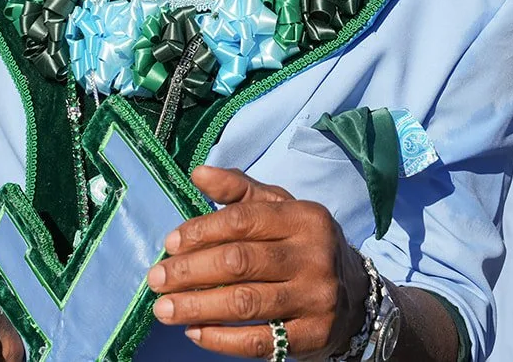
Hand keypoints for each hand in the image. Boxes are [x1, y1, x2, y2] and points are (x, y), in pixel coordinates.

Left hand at [148, 166, 368, 359]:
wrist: (356, 297)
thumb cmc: (304, 246)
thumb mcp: (281, 209)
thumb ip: (240, 190)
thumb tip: (198, 173)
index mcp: (304, 218)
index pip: (244, 220)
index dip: (202, 231)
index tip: (170, 244)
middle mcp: (313, 256)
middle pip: (240, 262)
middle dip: (191, 271)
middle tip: (157, 280)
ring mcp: (315, 298)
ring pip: (245, 302)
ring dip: (197, 306)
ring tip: (164, 309)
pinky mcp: (312, 335)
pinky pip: (258, 340)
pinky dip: (220, 338)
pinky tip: (195, 331)